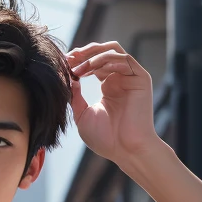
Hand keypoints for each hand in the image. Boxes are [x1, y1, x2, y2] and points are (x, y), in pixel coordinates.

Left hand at [67, 40, 160, 165]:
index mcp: (109, 86)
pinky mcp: (140, 78)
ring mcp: (131, 77)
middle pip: (102, 52)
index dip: (77, 61)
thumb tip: (67, 79)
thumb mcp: (82, 115)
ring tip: (76, 67)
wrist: (125, 150)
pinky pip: (123, 59)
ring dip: (92, 56)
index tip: (61, 64)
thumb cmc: (105, 138)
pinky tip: (90, 68)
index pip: (94, 64)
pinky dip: (105, 60)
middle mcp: (120, 78)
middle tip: (67, 59)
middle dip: (83, 53)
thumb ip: (74, 97)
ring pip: (112, 51)